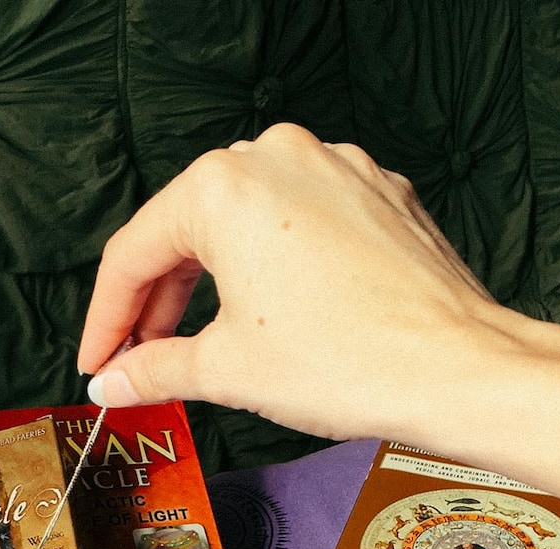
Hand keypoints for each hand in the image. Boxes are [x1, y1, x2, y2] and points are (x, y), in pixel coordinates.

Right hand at [78, 123, 513, 445]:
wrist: (459, 370)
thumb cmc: (353, 362)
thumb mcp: (229, 370)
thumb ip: (155, 368)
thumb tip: (116, 379)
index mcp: (225, 186)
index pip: (135, 253)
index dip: (106, 317)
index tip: (100, 358)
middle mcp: (280, 158)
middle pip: (189, 231)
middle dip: (159, 302)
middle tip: (141, 358)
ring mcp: (337, 169)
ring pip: (249, 225)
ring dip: (216, 284)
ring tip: (204, 344)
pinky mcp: (379, 194)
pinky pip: (303, 227)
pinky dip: (276, 269)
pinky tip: (273, 315)